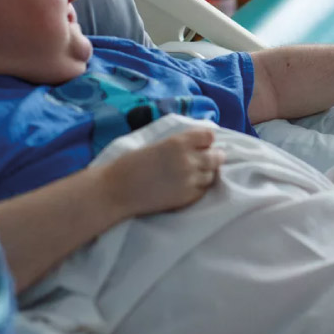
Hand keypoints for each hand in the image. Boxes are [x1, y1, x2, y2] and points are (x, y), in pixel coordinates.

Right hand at [107, 128, 224, 216]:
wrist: (117, 190)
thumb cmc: (131, 164)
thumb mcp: (158, 144)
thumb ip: (179, 143)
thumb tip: (198, 144)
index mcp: (178, 142)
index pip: (209, 136)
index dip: (207, 140)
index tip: (203, 144)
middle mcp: (188, 160)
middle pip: (216, 156)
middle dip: (214, 156)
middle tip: (209, 159)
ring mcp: (189, 180)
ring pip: (212, 175)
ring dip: (206, 173)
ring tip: (194, 174)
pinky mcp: (187, 198)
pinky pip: (203, 191)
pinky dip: (199, 188)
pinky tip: (188, 186)